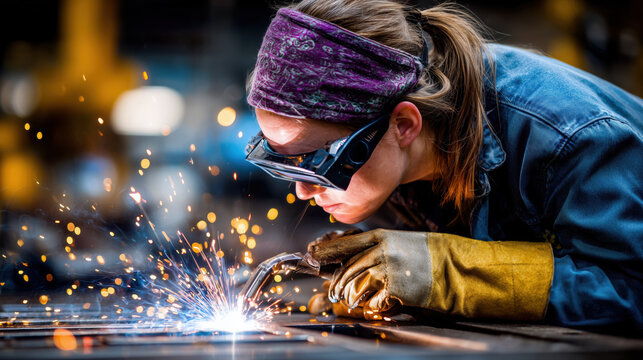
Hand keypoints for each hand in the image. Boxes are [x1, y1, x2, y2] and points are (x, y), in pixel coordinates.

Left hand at [308, 229, 431, 314]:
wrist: (452, 266)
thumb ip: (373, 249)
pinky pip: (372, 301)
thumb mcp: (396, 243)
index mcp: (380, 236)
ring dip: (351, 297)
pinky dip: (373, 306)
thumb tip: (347, 261)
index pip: (344, 243)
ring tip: (352, 300)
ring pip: (354, 286)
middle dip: (336, 283)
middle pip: (346, 268)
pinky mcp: (395, 288)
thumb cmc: (424, 256)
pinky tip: (380, 303)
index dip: (326, 250)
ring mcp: (387, 268)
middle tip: (332, 292)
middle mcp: (381, 250)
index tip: (312, 254)